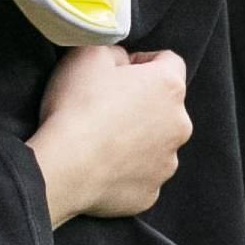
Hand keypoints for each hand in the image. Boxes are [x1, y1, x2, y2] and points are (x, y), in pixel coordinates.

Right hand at [27, 43, 192, 225]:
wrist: (65, 167)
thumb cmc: (78, 106)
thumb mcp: (89, 53)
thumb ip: (116, 51)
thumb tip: (123, 63)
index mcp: (169, 87)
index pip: (169, 61)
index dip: (141, 61)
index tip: (116, 71)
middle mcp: (179, 125)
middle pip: (164, 106)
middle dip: (141, 102)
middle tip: (104, 106)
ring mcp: (167, 163)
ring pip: (156, 142)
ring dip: (136, 137)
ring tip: (101, 139)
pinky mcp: (151, 193)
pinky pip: (142, 174)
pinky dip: (126, 168)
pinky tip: (101, 165)